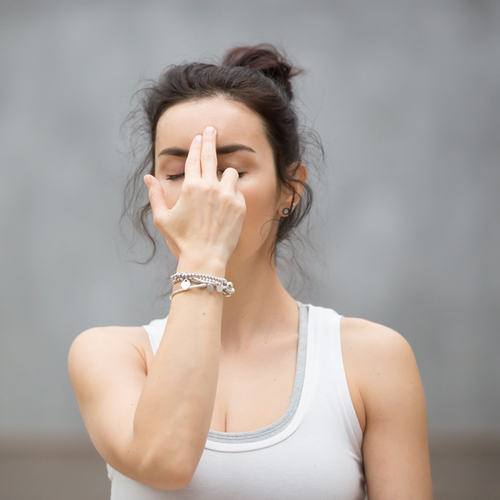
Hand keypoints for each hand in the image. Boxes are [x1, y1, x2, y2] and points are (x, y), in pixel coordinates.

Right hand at [144, 126, 246, 262]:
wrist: (205, 257)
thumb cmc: (181, 240)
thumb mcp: (163, 218)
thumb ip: (155, 195)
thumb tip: (147, 178)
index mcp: (191, 187)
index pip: (194, 159)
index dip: (196, 145)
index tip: (199, 136)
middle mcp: (210, 187)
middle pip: (211, 156)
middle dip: (211, 140)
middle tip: (212, 129)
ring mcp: (227, 195)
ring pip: (230, 173)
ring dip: (225, 174)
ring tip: (220, 183)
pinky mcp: (240, 205)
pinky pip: (238, 191)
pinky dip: (233, 194)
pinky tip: (226, 205)